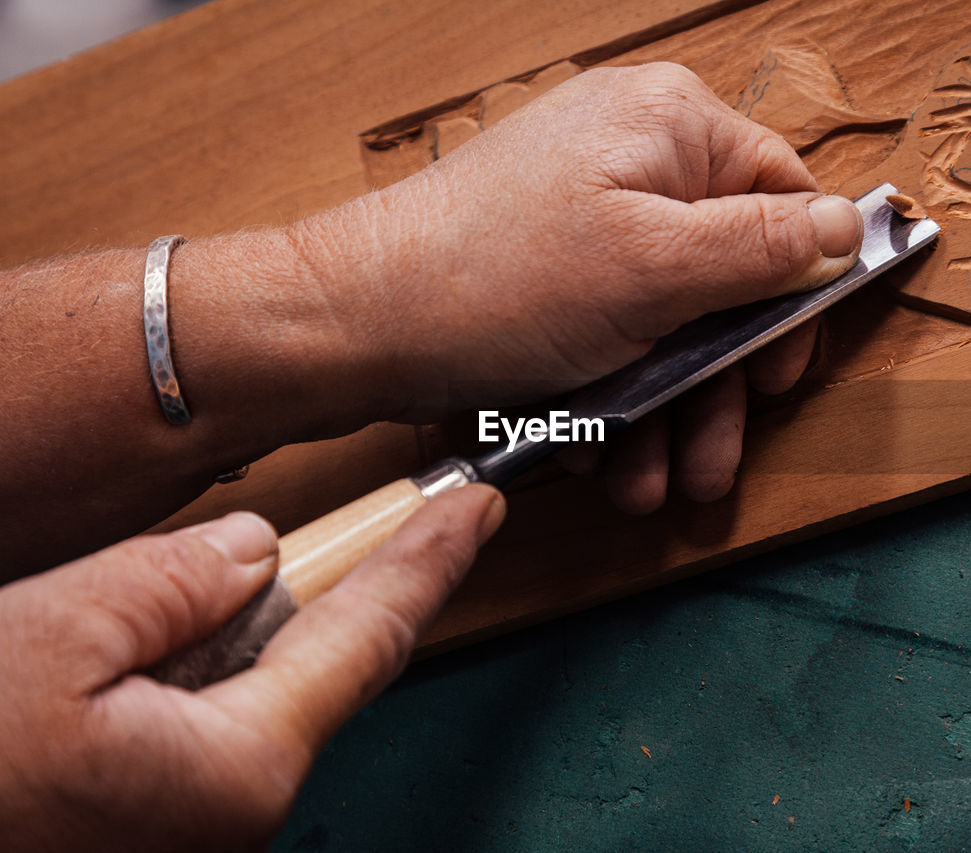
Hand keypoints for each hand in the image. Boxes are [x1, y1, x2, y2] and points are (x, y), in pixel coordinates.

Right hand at [0, 490, 503, 849]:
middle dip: (358, 579)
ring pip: (262, 682)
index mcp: (240, 764)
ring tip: (221, 575)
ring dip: (261, 618)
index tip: (478, 509)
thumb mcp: (51, 638)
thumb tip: (250, 552)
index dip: (429, 560)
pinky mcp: (153, 811)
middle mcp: (238, 804)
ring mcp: (195, 817)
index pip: (368, 636)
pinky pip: (211, 710)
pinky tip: (161, 632)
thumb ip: (168, 582)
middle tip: (406, 512)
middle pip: (326, 659)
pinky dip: (206, 655)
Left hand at [295, 62, 862, 511]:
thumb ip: (765, 250)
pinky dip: (614, 391)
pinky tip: (601, 450)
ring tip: (652, 480)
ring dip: (666, 409)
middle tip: (713, 458)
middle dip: (718, 383)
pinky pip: (611, 328)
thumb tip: (848, 229)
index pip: (784, 198)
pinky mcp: (550, 264)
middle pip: (724, 277)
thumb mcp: (659, 268)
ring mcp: (586, 212)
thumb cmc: (498, 280)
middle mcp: (632, 158)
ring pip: (667, 318)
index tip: (782, 371)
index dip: (797, 293)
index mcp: (672, 126)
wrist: (357, 325)